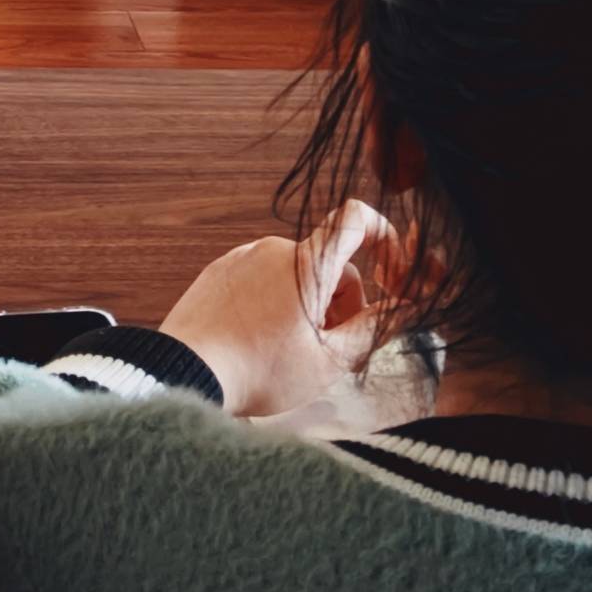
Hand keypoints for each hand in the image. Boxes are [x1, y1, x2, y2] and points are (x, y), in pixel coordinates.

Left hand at [159, 199, 403, 420]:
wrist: (183, 374)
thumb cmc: (260, 371)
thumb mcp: (331, 359)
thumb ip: (376, 326)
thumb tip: (407, 306)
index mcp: (306, 264)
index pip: (356, 218)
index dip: (384, 235)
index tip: (392, 273)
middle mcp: (272, 249)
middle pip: (329, 264)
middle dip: (343, 302)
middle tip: (332, 348)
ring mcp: (241, 258)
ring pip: (295, 275)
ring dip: (309, 305)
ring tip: (292, 352)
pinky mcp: (218, 273)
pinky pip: (262, 279)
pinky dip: (275, 304)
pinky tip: (261, 342)